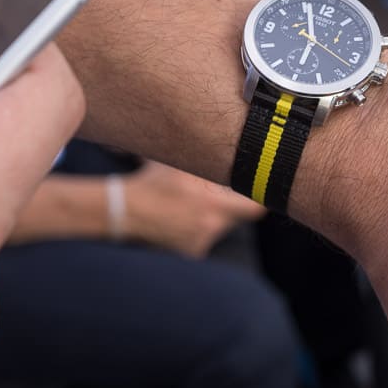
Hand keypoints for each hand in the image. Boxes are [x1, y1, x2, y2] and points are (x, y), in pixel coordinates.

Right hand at [124, 161, 265, 257]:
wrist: (126, 210)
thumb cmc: (154, 180)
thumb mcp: (180, 163)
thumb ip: (205, 156)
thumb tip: (230, 136)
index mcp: (211, 200)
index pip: (256, 207)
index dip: (261, 196)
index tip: (260, 188)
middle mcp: (211, 222)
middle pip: (244, 215)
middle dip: (240, 203)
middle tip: (231, 192)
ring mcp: (202, 239)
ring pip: (225, 224)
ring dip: (218, 214)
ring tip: (195, 203)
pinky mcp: (194, 251)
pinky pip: (209, 236)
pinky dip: (202, 228)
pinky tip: (184, 218)